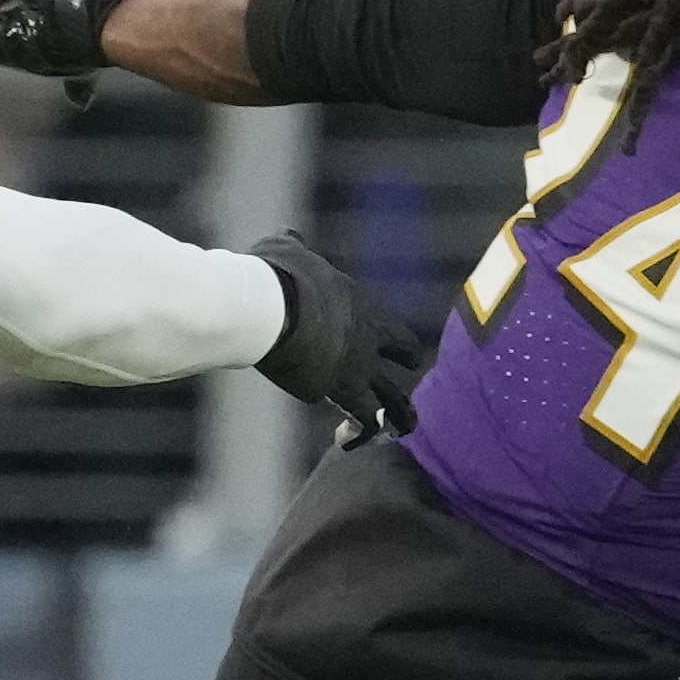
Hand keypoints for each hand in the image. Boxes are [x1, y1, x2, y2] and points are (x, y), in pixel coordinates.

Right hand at [254, 230, 429, 439]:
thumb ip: (294, 247)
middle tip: (401, 381)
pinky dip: (360, 436)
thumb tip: (289, 236)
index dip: (394, 342)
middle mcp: (370, 339)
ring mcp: (359, 368)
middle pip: (408, 355)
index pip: (391, 328)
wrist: (271, 307)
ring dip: (399, 418)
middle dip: (407, 368)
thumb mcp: (288, 252)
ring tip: (396, 430)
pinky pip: (364, 422)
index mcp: (361, 307)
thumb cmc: (276, 275)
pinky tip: (345, 444)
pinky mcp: (340, 391)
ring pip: (397, 400)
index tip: (384, 349)